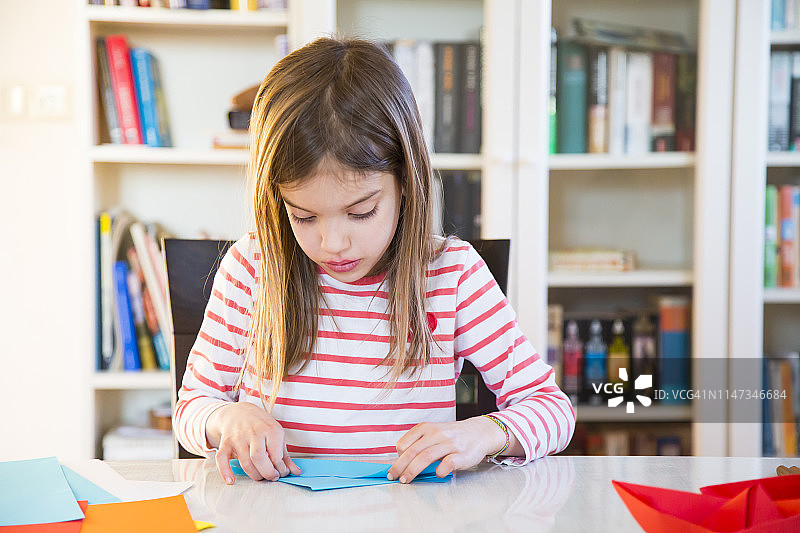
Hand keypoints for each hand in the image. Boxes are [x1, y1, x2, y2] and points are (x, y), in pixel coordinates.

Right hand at [205, 402, 300, 484]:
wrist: (240, 412)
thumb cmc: (262, 426)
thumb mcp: (277, 435)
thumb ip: (285, 455)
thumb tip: (296, 472)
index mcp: (270, 429)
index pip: (276, 455)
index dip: (280, 469)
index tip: (282, 473)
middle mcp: (254, 432)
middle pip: (259, 459)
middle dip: (267, 473)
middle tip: (272, 477)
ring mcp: (238, 438)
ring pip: (245, 462)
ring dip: (254, 475)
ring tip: (260, 477)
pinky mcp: (225, 443)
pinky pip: (222, 459)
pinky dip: (225, 471)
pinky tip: (231, 481)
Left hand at [387, 416, 505, 482]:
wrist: (479, 432)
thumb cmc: (453, 436)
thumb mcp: (434, 432)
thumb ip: (420, 443)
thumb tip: (402, 462)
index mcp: (427, 428)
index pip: (405, 442)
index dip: (397, 457)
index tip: (395, 467)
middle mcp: (437, 434)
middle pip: (413, 451)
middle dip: (400, 466)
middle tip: (393, 477)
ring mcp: (449, 443)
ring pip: (426, 457)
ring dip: (413, 470)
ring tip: (406, 480)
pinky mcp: (462, 454)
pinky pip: (447, 462)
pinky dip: (440, 470)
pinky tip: (437, 474)